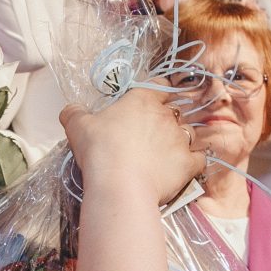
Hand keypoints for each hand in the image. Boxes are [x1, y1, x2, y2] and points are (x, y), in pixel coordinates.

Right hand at [63, 86, 202, 208]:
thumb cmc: (99, 151)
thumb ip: (74, 113)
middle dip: (167, 118)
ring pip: (190, 132)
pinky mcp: (189, 163)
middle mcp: (166, 116)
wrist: (120, 185)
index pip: (159, 85)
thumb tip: (70, 110)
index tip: (151, 100)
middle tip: (152, 133)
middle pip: (175, 110)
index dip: (157, 91)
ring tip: (167, 151)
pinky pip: (201, 157)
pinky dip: (195, 160)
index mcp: (142, 100)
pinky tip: (186, 165)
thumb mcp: (77, 127)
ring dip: (181, 139)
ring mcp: (181, 139)